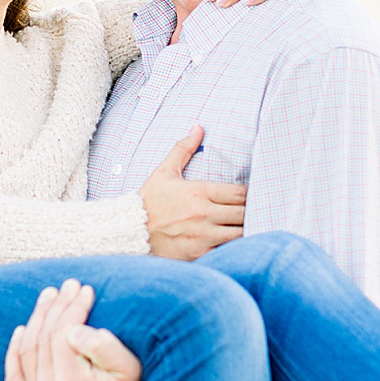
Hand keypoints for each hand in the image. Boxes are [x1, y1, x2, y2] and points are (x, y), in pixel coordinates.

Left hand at [5, 279, 141, 380]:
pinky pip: (14, 379)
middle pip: (43, 338)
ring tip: (49, 298)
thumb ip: (104, 346)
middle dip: (55, 307)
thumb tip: (73, 330)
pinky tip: (21, 330)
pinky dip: (14, 353)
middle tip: (68, 286)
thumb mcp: (131, 371)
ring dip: (36, 321)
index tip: (85, 289)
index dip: (73, 306)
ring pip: (26, 353)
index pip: (62, 331)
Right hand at [138, 125, 244, 259]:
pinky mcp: (199, 254)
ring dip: (245, 231)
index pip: (240, 193)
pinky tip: (232, 245)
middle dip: (250, 213)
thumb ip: (183, 149)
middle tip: (250, 213)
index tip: (247, 197)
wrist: (129, 231)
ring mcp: (202, 236)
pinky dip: (233, 249)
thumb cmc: (148, 201)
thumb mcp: (165, 172)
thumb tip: (198, 127)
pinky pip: (227, 252)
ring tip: (244, 228)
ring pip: (240, 234)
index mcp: (199, 191)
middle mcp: (204, 213)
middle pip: (244, 213)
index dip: (250, 195)